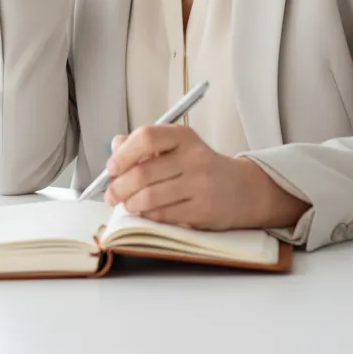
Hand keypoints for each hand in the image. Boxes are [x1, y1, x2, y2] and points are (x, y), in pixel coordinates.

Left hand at [104, 125, 308, 231]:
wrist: (241, 190)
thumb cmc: (200, 166)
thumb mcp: (177, 147)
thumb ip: (145, 144)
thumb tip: (115, 146)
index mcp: (183, 137)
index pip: (147, 137)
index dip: (124, 154)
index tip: (111, 167)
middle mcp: (193, 158)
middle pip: (144, 172)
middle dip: (120, 187)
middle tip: (111, 194)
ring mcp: (200, 185)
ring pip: (150, 197)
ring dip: (131, 204)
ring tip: (127, 204)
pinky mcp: (202, 211)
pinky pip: (163, 215)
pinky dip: (147, 216)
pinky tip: (145, 213)